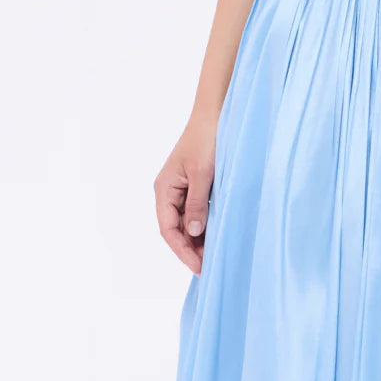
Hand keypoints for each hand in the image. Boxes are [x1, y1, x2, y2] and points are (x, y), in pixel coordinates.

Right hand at [154, 111, 217, 274]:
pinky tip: (216, 234)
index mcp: (164, 189)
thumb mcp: (202, 174)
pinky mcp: (195, 184)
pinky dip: (205, 223)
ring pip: (187, 221)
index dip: (183, 250)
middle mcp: (169, 190)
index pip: (168, 229)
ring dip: (198, 238)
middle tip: (209, 267)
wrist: (216, 112)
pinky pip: (196, 210)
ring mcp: (182, 187)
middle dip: (190, 248)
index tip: (198, 267)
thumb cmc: (207, 139)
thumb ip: (197, 205)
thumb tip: (195, 234)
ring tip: (213, 256)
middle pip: (176, 228)